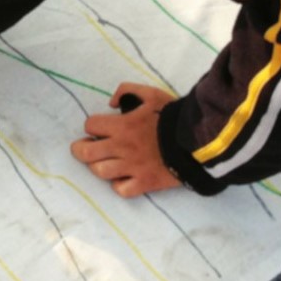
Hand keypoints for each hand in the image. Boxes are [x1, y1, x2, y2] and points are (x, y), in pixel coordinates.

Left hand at [71, 82, 182, 197]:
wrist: (199, 141)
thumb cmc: (174, 115)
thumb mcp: (151, 94)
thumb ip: (127, 90)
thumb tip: (110, 103)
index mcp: (122, 125)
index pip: (90, 126)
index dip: (93, 126)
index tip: (100, 128)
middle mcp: (122, 148)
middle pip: (86, 153)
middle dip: (81, 149)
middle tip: (87, 147)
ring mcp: (132, 168)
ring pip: (100, 172)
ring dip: (99, 166)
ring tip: (105, 162)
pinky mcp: (145, 183)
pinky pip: (121, 190)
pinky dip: (119, 185)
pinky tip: (123, 177)